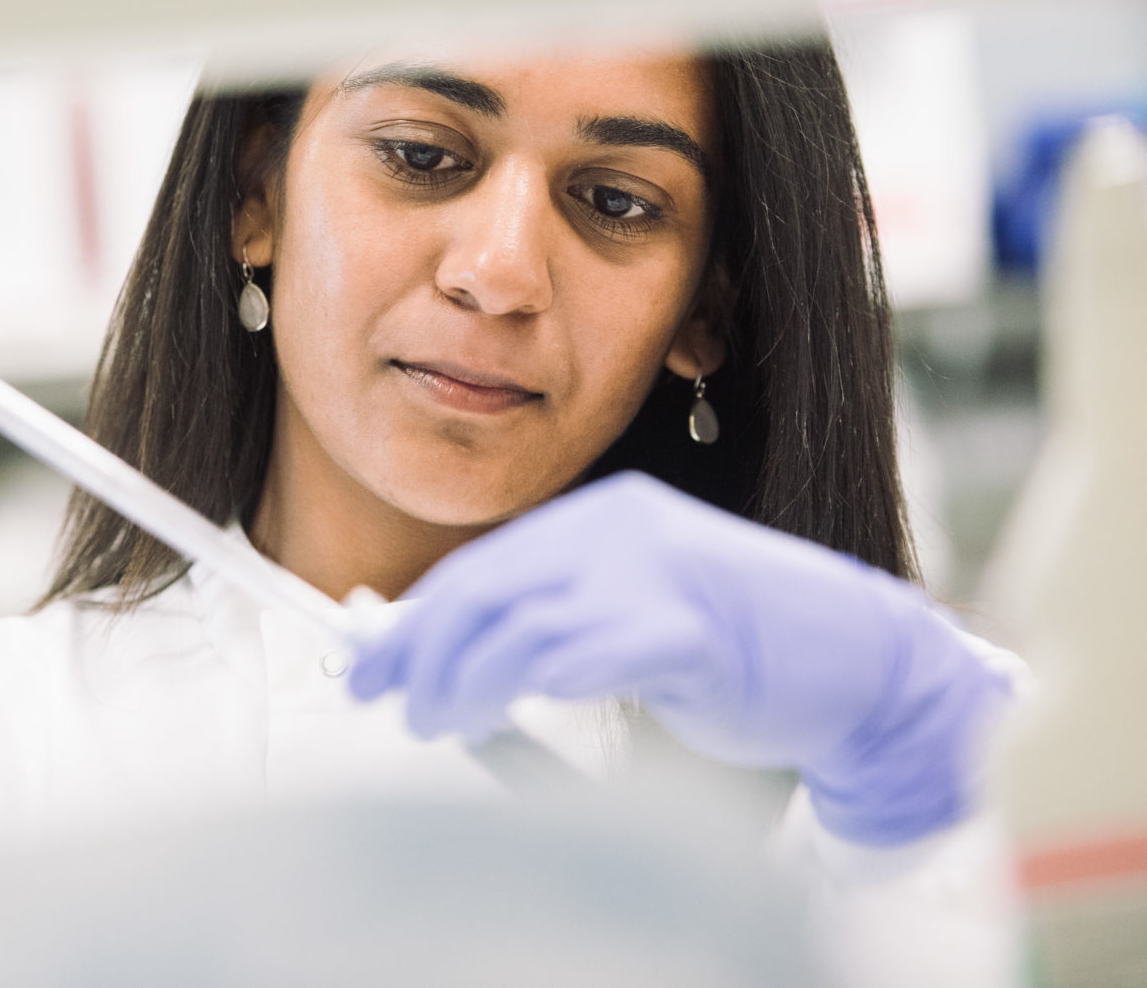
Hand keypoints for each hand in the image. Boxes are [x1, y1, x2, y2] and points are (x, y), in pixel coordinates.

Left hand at [348, 471, 1012, 846]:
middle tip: (379, 693)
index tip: (371, 661)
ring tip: (429, 718)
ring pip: (519, 622)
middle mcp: (623, 530)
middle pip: (488, 586)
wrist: (863, 662)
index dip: (418, 617)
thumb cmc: (741, 649)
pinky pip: (581, 655)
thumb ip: (550, 623)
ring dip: (459, 677)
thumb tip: (443, 660)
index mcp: (606, 516)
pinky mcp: (690, 629)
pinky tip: (487, 715)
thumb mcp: (630, 616)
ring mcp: (659, 573)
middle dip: (419, 646)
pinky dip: (519, 686)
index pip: (486, 565)